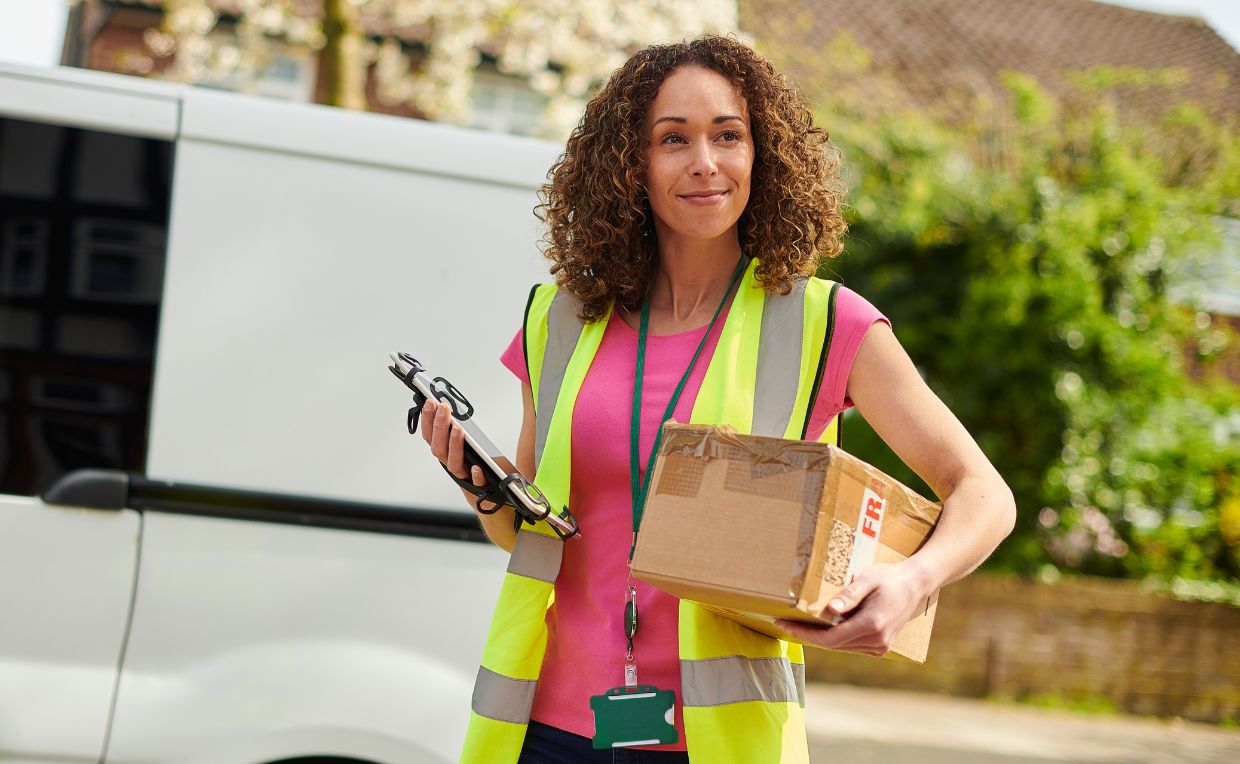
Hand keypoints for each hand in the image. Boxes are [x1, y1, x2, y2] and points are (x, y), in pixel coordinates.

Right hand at [419, 398, 487, 489]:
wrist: (490, 491)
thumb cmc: (476, 463)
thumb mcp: (466, 441)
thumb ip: (458, 426)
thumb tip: (450, 405)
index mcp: (445, 452)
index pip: (430, 436)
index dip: (427, 420)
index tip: (430, 402)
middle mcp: (451, 464)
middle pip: (439, 449)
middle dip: (440, 427)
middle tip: (444, 408)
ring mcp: (464, 476)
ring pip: (453, 465)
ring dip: (454, 445)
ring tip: (458, 429)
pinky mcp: (479, 487)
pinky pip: (476, 483)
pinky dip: (476, 476)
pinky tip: (478, 467)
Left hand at [774, 560, 931, 656]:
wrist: (916, 584)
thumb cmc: (890, 577)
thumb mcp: (868, 579)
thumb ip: (849, 595)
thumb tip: (830, 610)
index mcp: (872, 625)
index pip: (829, 638)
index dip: (804, 634)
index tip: (784, 624)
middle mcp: (877, 640)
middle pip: (832, 645)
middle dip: (807, 635)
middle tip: (784, 623)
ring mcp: (880, 646)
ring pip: (841, 647)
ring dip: (820, 638)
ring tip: (798, 624)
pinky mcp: (881, 647)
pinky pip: (851, 646)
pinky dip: (835, 639)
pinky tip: (822, 627)